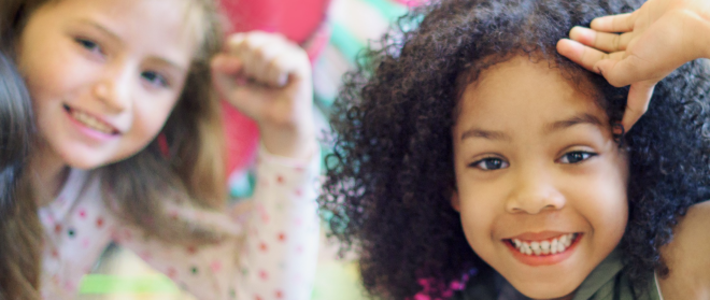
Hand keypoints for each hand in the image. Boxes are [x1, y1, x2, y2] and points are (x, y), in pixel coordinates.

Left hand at [212, 31, 315, 158]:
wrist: (277, 123)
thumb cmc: (255, 102)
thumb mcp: (227, 87)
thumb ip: (218, 69)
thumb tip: (235, 62)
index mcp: (255, 42)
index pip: (235, 42)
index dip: (235, 65)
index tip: (246, 78)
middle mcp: (273, 41)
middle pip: (249, 44)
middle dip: (250, 69)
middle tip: (261, 82)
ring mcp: (288, 49)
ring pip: (263, 52)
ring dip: (263, 76)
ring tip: (272, 84)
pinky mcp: (300, 61)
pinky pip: (279, 63)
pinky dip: (275, 79)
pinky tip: (282, 84)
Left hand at [556, 0, 709, 131]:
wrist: (694, 17)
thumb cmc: (669, 47)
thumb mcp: (636, 69)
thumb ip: (613, 74)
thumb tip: (599, 69)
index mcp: (642, 78)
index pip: (632, 105)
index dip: (625, 119)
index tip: (616, 131)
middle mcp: (641, 60)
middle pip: (605, 63)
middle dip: (582, 56)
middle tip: (560, 46)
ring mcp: (644, 39)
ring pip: (609, 42)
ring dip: (589, 39)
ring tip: (570, 33)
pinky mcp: (646, 19)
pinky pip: (621, 24)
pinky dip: (606, 25)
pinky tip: (593, 25)